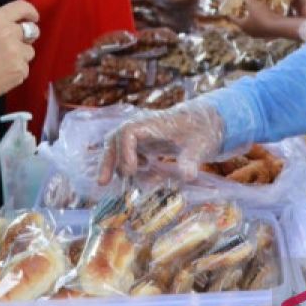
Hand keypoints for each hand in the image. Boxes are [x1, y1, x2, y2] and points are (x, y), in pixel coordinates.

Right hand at [0, 0, 39, 104]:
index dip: (30, 12)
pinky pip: (25, 67)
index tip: (33, 17)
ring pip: (29, 51)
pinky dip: (16, 70)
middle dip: (26, 37)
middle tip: (16, 44)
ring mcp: (17, 52)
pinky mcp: (20, 70)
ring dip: (20, 55)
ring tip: (3, 62)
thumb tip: (6, 17)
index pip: (22, 7)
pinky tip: (2, 73)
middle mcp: (9, 33)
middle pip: (32, 30)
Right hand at [98, 101, 225, 183]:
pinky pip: (124, 150)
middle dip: (108, 160)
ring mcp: (140, 133)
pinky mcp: (142, 141)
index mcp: (153, 124)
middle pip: (115, 138)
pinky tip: (140, 170)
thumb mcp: (200, 147)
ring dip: (112, 162)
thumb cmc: (200, 132)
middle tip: (102, 183)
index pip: (127, 132)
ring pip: (116, 145)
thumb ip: (191, 160)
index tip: (130, 171)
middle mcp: (141, 126)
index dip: (124, 151)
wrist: (202, 122)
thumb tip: (187, 177)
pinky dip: (124, 162)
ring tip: (111, 181)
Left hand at [233, 0, 303, 39]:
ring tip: (253, 11)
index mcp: (243, 26)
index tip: (227, 10)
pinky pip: (261, 26)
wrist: (280, 27)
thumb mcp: (253, 3)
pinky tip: (264, 15)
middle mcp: (249, 32)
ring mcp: (259, 34)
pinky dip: (261, 20)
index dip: (230, 13)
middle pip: (243, 23)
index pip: (233, 19)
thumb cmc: (262, 16)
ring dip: (252, 19)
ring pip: (252, 25)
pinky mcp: (268, 34)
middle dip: (242, 16)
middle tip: (241, 9)